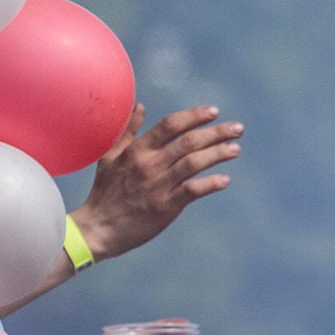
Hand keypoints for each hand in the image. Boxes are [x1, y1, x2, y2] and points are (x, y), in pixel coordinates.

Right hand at [74, 104, 242, 260]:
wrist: (97, 228)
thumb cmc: (104, 192)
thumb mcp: (110, 156)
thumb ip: (128, 131)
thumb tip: (140, 106)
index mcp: (137, 150)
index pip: (170, 125)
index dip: (194, 116)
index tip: (214, 111)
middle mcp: (149, 164)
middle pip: (189, 141)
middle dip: (216, 132)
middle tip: (237, 128)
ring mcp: (158, 185)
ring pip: (194, 163)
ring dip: (218, 154)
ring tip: (236, 149)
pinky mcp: (165, 207)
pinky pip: (192, 190)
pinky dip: (210, 184)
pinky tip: (224, 180)